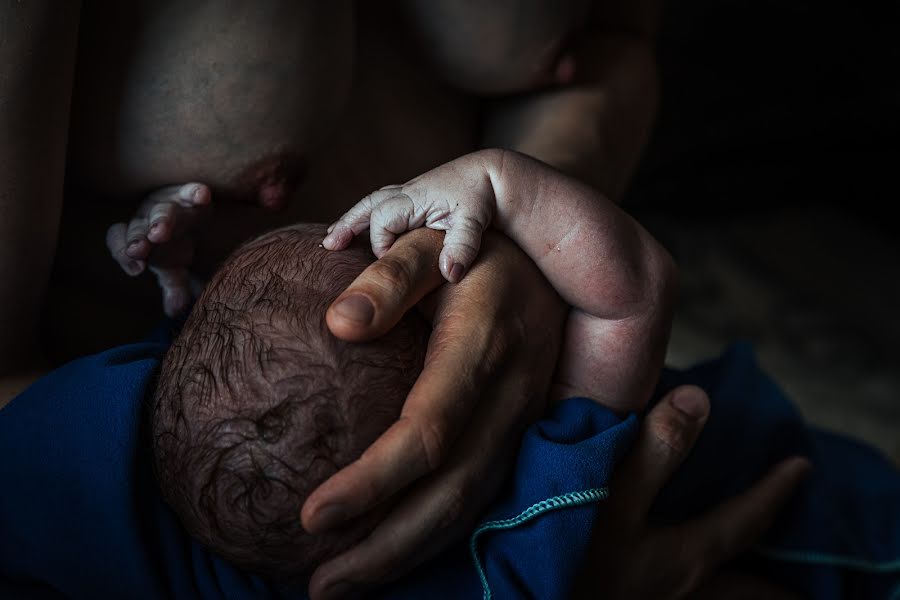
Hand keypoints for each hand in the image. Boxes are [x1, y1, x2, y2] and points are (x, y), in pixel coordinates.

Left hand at [105, 183, 210, 316]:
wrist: (193, 217)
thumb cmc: (176, 246)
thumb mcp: (174, 270)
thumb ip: (174, 289)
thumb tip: (175, 311)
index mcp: (137, 238)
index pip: (118, 241)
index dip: (121, 252)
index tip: (135, 269)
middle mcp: (147, 219)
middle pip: (138, 228)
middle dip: (137, 239)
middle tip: (138, 251)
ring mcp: (168, 205)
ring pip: (162, 212)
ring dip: (160, 221)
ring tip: (160, 233)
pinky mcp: (189, 195)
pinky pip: (190, 191)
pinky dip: (194, 193)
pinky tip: (202, 196)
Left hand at [301, 229, 566, 599]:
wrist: (554, 262)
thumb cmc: (474, 247)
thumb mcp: (434, 240)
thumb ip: (391, 276)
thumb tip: (337, 324)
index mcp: (483, 349)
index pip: (427, 434)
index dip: (372, 483)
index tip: (311, 516)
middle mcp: (509, 396)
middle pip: (450, 493)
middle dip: (384, 548)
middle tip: (317, 587)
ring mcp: (521, 420)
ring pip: (470, 507)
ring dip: (407, 555)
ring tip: (340, 585)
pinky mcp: (519, 432)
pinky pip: (480, 496)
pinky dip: (434, 534)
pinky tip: (391, 550)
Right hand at [322, 152, 498, 283]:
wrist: (493, 176)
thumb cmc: (482, 197)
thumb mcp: (474, 222)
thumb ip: (462, 246)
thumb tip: (450, 274)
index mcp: (414, 199)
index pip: (382, 223)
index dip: (381, 245)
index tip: (390, 264)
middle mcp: (406, 193)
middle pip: (366, 207)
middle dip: (347, 225)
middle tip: (328, 245)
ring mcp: (408, 193)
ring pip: (370, 203)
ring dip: (351, 219)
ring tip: (332, 238)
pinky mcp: (414, 197)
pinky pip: (381, 205)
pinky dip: (365, 216)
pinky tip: (357, 230)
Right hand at [572, 385, 811, 598]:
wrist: (524, 599)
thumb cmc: (571, 558)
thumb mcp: (612, 498)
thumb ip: (655, 450)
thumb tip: (699, 399)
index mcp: (687, 556)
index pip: (745, 519)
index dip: (775, 491)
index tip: (802, 466)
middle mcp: (681, 587)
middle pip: (745, 585)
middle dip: (772, 579)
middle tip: (797, 575)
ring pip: (715, 596)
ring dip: (735, 585)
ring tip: (744, 574)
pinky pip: (682, 596)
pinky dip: (698, 586)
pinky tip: (672, 573)